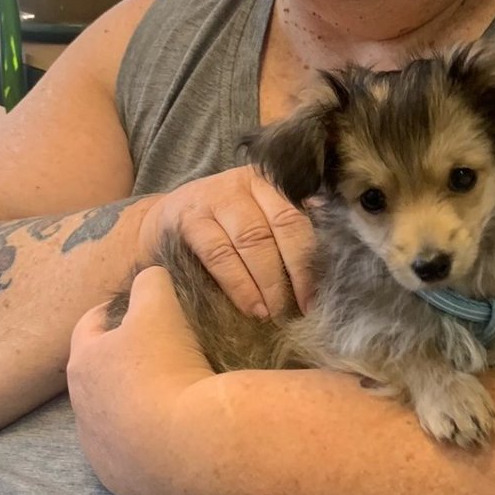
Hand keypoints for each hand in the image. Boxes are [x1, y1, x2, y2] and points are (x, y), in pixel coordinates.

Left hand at [68, 267, 213, 494]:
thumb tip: (150, 277)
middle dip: (119, 357)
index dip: (110, 310)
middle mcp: (82, 407)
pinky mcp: (120, 478)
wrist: (189, 445)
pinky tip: (174, 428)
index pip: (89, 326)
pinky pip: (130, 449)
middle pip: (96, 373)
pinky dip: (146, 436)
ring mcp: (98, 448)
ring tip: (169, 390)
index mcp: (84, 362)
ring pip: (110, 414)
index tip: (131, 305)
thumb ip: (151, 282)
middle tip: (156, 347)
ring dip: (131, 400)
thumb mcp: (161, 306)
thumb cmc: (167, 367)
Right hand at [137, 166, 314, 319]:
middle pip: (282, 225)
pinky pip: (221, 255)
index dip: (311, 258)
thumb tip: (332, 256)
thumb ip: (289, 226)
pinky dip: (239, 285)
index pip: (300, 217)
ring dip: (269, 282)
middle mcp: (246, 183)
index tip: (318, 295)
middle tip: (301, 308)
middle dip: (296, 272)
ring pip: (253, 240)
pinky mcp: (191, 220)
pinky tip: (251, 307)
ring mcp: (216, 198)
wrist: (162, 220)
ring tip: (276, 313)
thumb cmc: (223, 225)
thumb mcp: (257, 215)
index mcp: (271, 181)